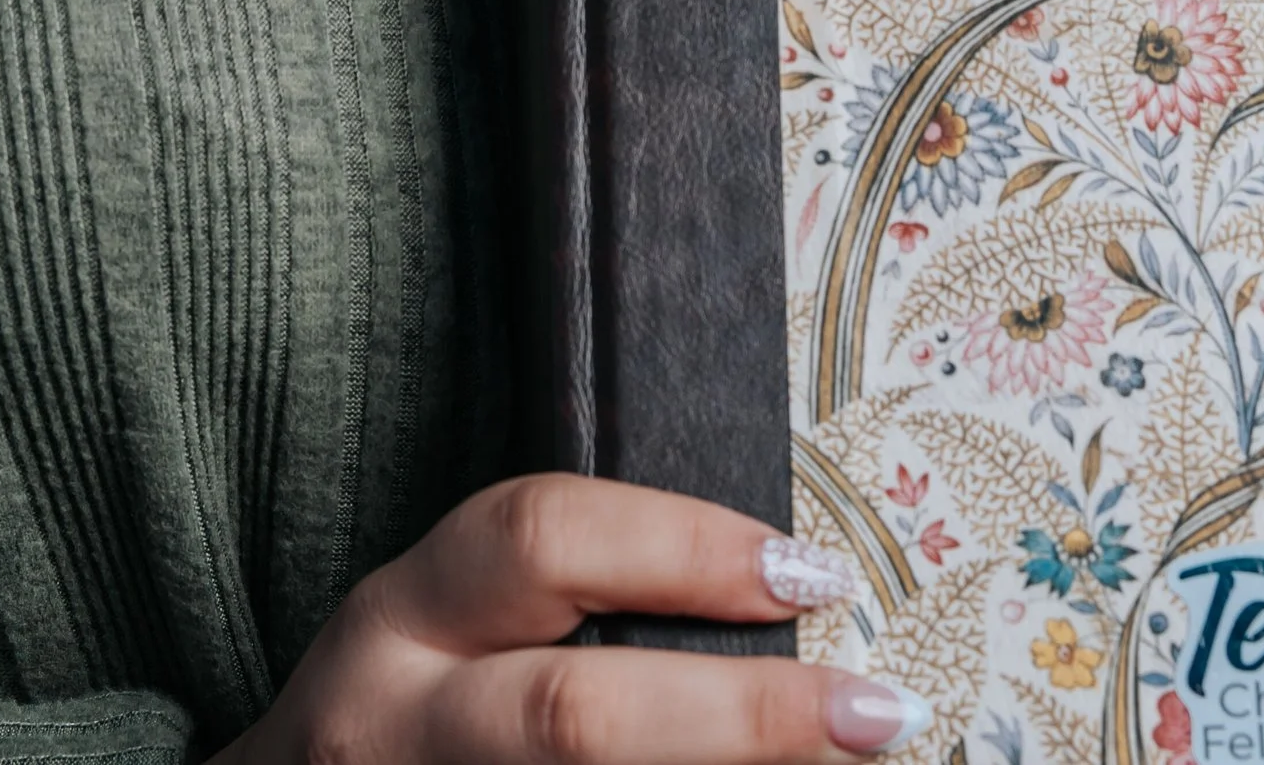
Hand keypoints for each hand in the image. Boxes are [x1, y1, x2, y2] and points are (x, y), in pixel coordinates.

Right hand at [213, 476, 930, 764]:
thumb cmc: (397, 720)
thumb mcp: (441, 634)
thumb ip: (561, 607)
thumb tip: (774, 596)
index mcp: (399, 619)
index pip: (541, 539)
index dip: (682, 547)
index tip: (807, 571)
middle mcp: (390, 724)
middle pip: (576, 715)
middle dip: (741, 718)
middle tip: (873, 712)